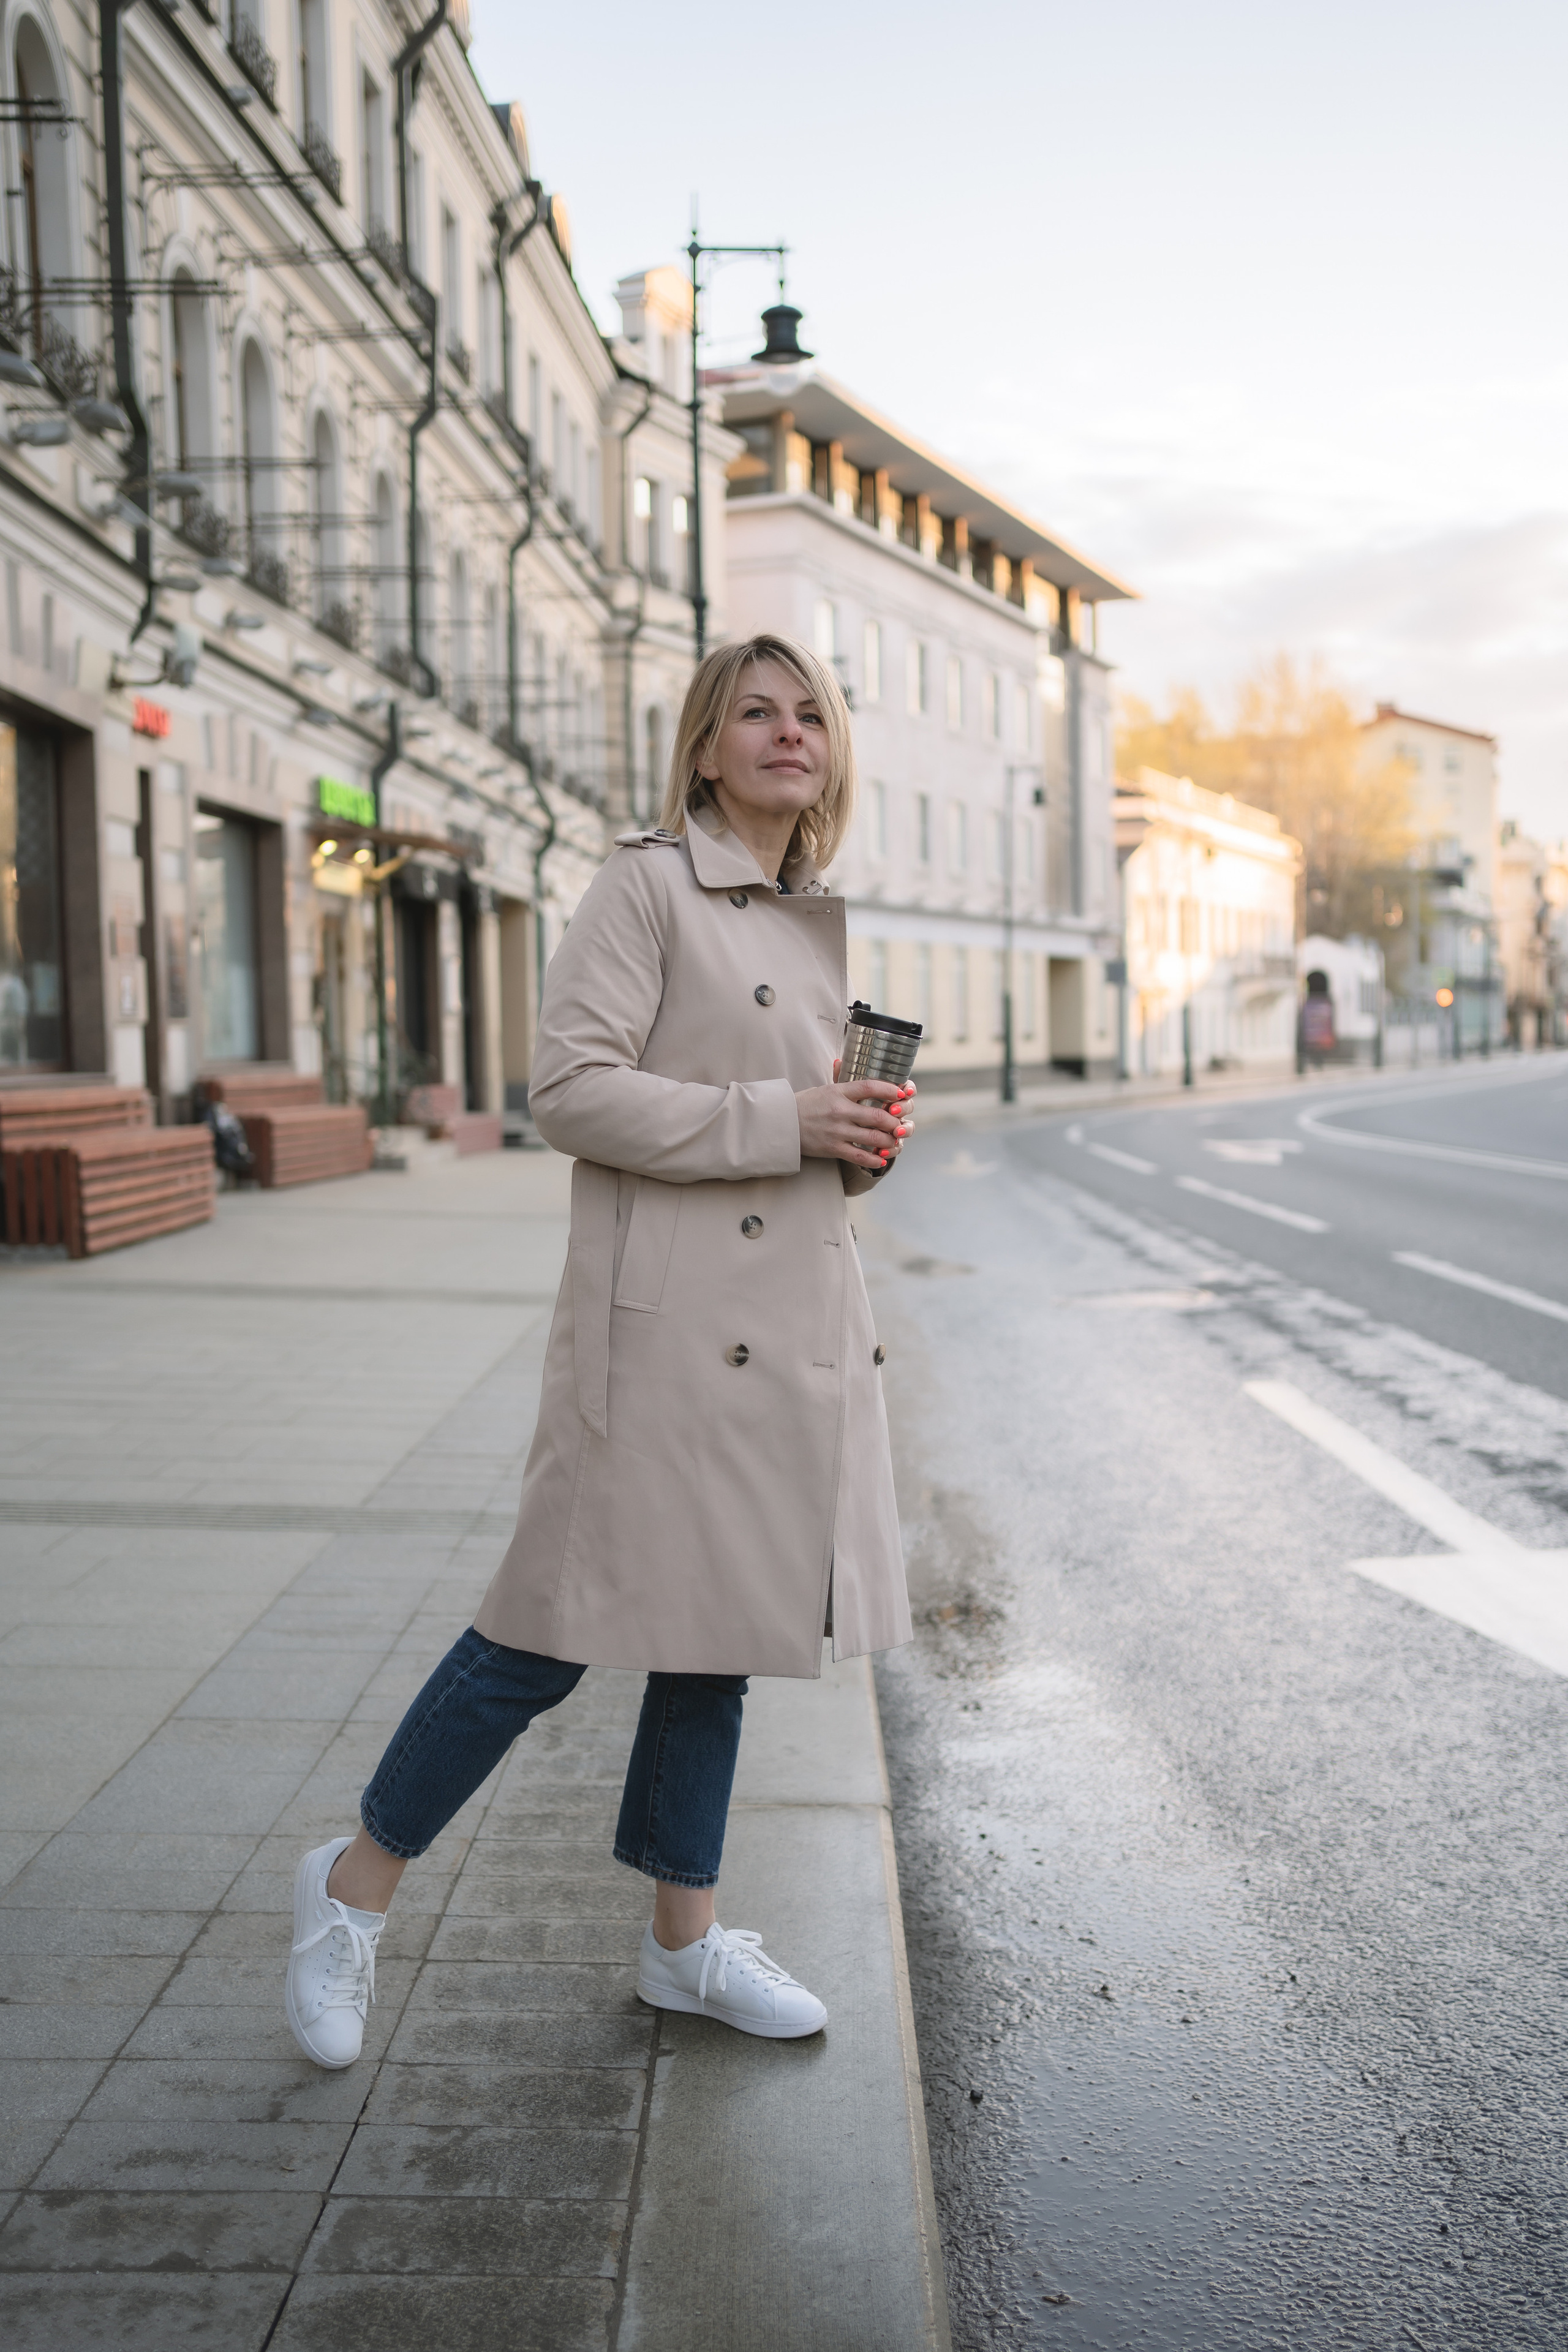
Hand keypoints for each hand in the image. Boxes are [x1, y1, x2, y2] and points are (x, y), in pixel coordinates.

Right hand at [795, 1063, 916, 1171]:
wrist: (782, 1124)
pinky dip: (874, 1159)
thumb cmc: (805, 1105)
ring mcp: (837, 1131)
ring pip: (873, 1137)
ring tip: (894, 1141)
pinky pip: (859, 1155)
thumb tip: (844, 1060)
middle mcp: (840, 1110)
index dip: (890, 1090)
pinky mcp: (832, 1148)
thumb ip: (841, 1079)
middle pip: (878, 1116)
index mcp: (838, 1092)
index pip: (870, 1087)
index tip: (902, 1094)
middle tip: (900, 1124)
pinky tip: (882, 1158)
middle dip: (894, 1122)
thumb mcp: (824, 1088)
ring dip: (889, 1140)